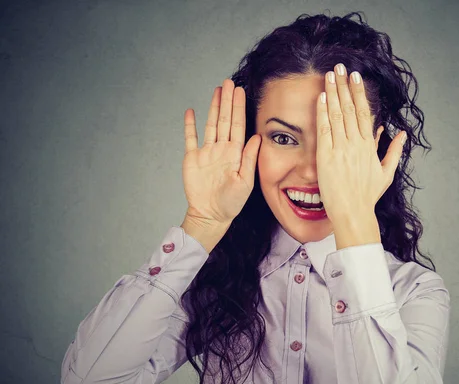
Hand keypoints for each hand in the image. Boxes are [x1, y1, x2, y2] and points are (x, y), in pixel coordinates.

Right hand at [182, 79, 261, 224]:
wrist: (211, 215)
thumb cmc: (231, 202)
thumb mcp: (245, 181)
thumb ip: (250, 158)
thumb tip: (257, 137)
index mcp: (235, 153)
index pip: (238, 125)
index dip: (239, 108)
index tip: (241, 92)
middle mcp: (222, 149)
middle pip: (225, 120)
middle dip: (227, 101)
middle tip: (229, 82)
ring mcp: (206, 152)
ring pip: (210, 124)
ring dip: (213, 107)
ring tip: (217, 90)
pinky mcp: (192, 158)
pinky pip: (190, 138)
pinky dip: (190, 125)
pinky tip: (191, 111)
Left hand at [316, 64, 406, 223]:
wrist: (353, 213)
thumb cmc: (367, 196)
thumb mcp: (386, 173)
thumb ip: (394, 151)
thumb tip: (402, 134)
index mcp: (369, 146)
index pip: (364, 113)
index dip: (359, 92)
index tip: (356, 77)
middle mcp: (356, 144)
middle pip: (351, 108)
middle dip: (345, 86)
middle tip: (341, 67)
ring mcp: (341, 149)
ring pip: (338, 115)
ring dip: (333, 92)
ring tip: (330, 75)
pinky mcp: (327, 156)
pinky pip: (324, 130)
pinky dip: (323, 112)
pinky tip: (322, 97)